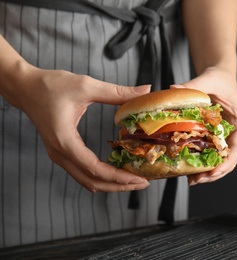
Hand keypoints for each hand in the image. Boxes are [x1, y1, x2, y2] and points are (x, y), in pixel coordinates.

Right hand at [10, 63, 150, 191]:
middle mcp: (60, 153)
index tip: (138, 178)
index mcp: (65, 141)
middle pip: (92, 181)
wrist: (26, 87)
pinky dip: (101, 176)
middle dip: (119, 185)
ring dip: (111, 184)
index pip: (94, 169)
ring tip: (134, 180)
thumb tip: (145, 90)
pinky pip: (83, 173)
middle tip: (143, 182)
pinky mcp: (62, 153)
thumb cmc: (51, 85)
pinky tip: (117, 172)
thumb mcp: (86, 86)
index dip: (118, 177)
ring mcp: (59, 155)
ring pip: (87, 180)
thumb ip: (117, 91)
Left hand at [171, 66, 236, 184]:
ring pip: (221, 161)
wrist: (220, 77)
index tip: (213, 171)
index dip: (226, 162)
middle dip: (215, 173)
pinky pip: (212, 154)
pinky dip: (203, 163)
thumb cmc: (219, 79)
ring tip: (192, 180)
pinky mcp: (217, 138)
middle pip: (230, 160)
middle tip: (196, 180)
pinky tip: (190, 168)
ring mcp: (227, 137)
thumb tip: (174, 90)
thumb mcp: (209, 80)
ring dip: (208, 172)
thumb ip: (194, 86)